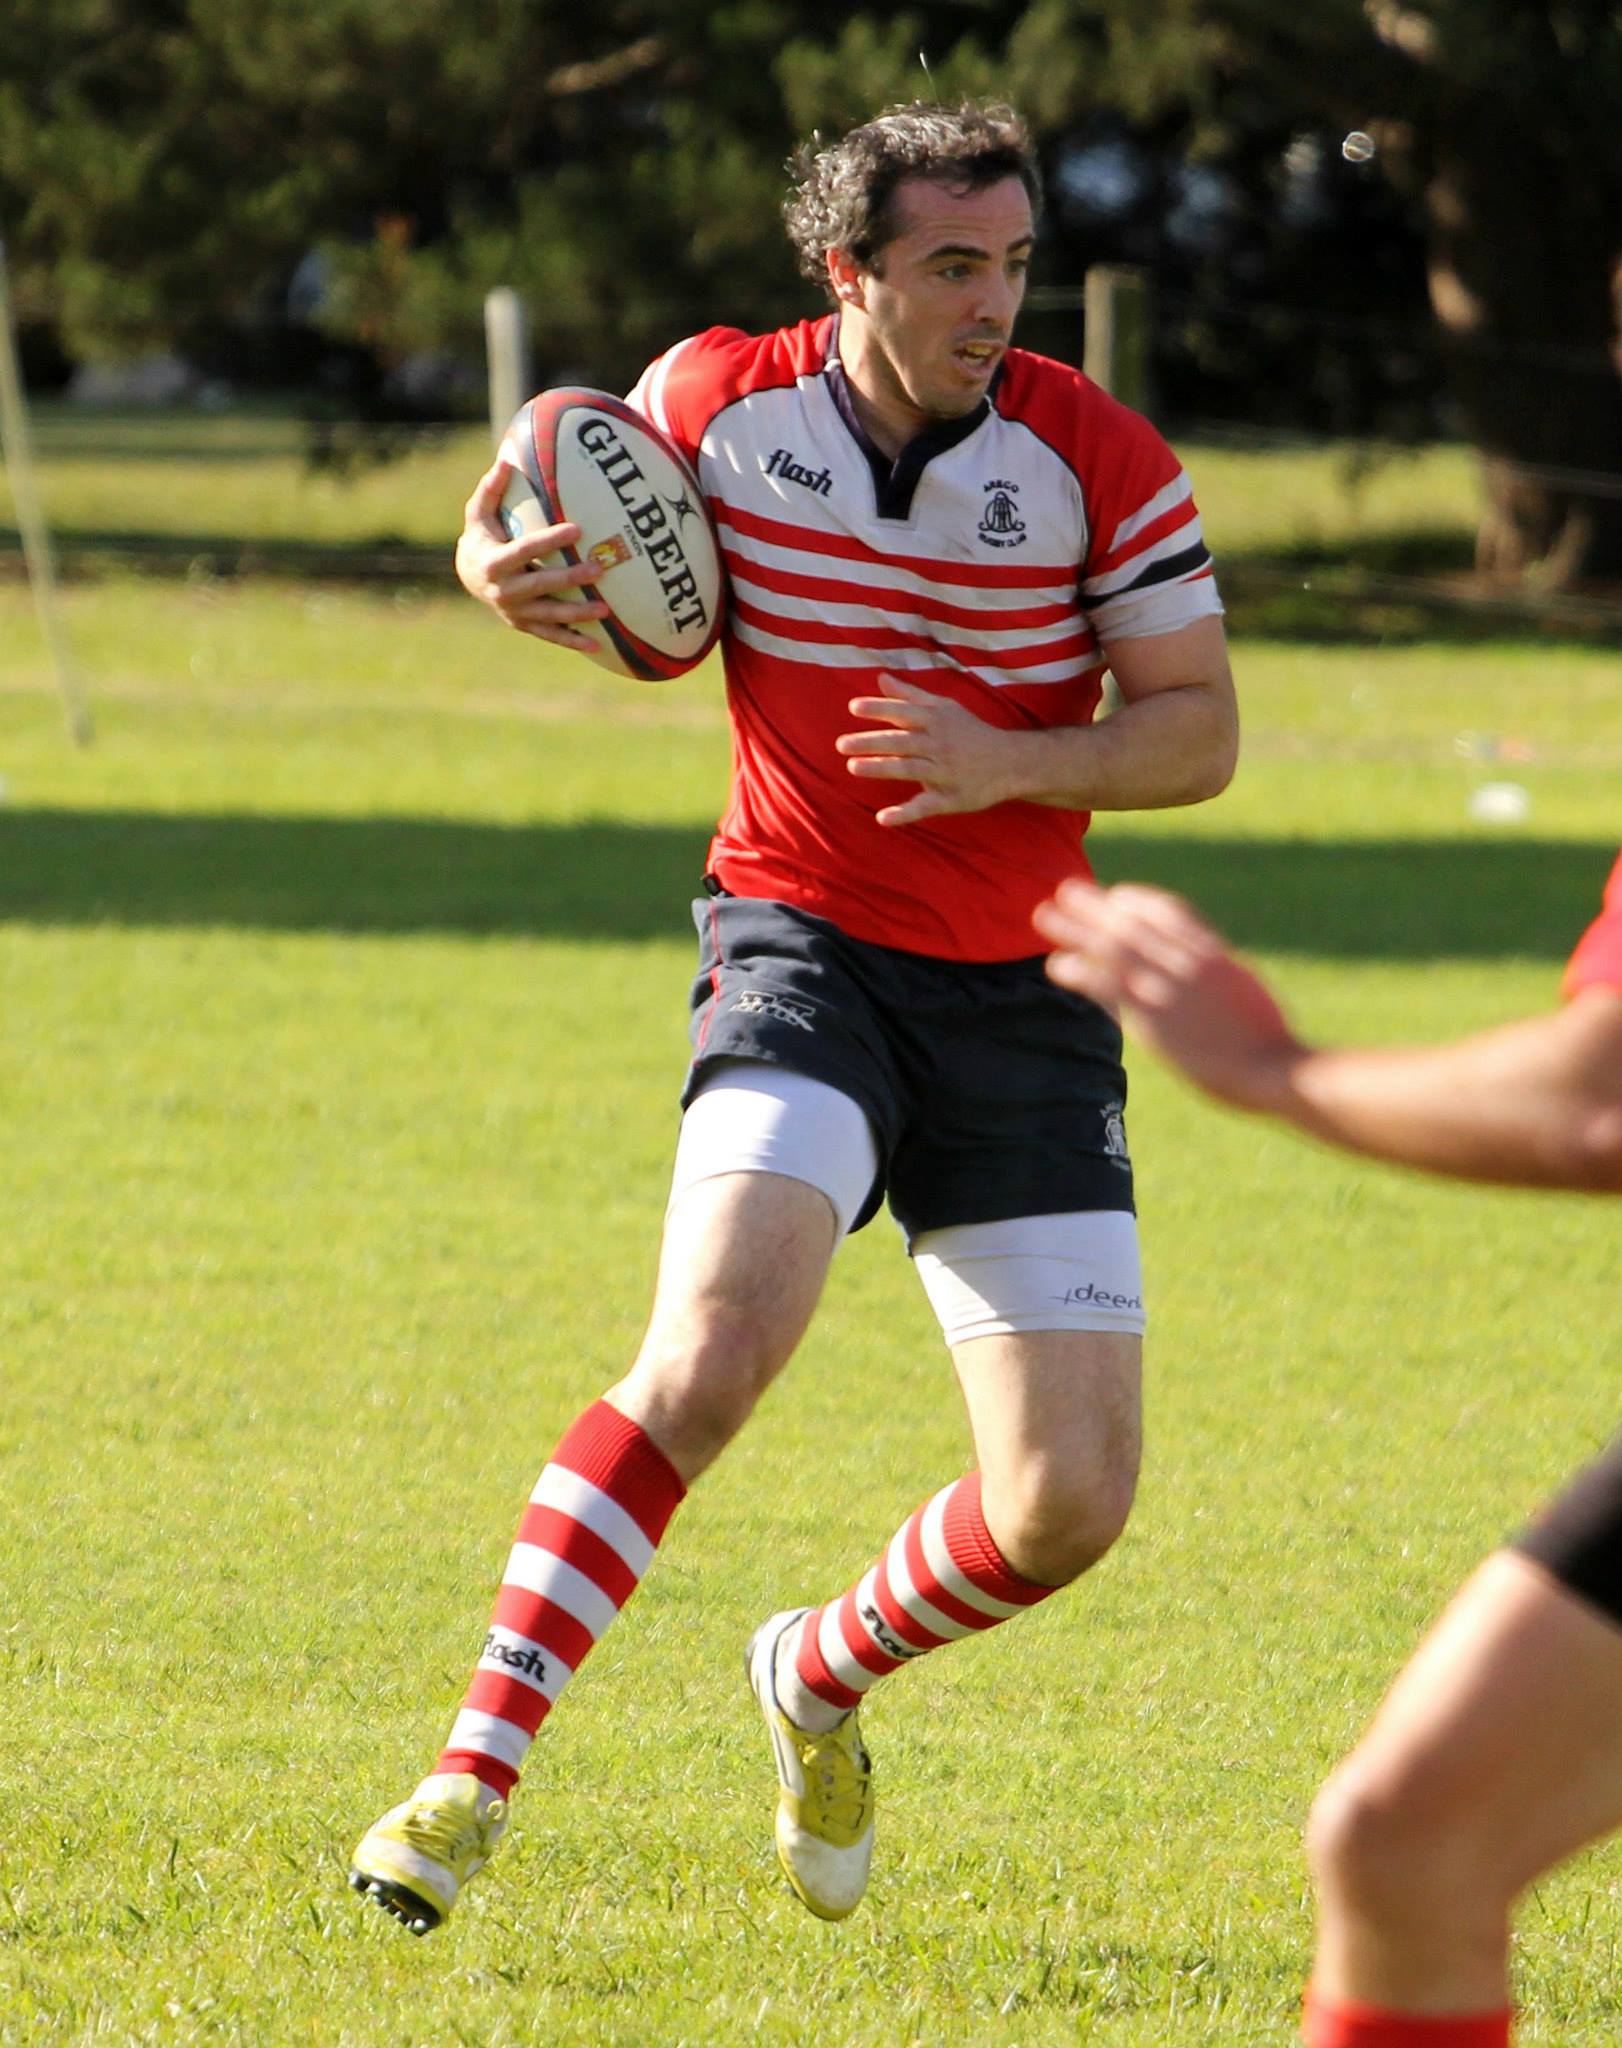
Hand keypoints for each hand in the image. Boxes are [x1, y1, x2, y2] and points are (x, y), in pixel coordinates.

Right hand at [454, 459, 612, 652]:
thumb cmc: (482, 535)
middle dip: (570, 579)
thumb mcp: (478, 513)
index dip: (550, 541)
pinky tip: (597, 646)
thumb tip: (506, 461)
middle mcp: (504, 591)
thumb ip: (491, 489)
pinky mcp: (524, 625)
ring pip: (549, 616)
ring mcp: (514, 612)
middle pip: (541, 585)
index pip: (525, 550)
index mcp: (494, 562)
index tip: (576, 529)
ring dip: (577, 615)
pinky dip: (572, 642)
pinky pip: (550, 636)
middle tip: (599, 569)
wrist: (468, 576)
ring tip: (605, 610)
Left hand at [836, 673, 1021, 826]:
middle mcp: (940, 745)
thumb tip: (880, 678)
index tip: (853, 707)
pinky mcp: (951, 799)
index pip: (904, 713)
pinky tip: (882, 818)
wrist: (1012, 763)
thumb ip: (910, 695)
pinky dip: (905, 813)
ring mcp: (945, 773)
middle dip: (871, 742)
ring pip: (909, 769)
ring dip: (881, 768)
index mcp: (938, 721)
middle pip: (902, 742)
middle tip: (841, 744)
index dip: (880, 709)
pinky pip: (926, 806)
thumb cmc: (971, 732)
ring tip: (853, 767)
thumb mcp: (944, 708)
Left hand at [1034, 878, 1303, 1112]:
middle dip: (1095, 904)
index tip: (1116, 896)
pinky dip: (1078, 971)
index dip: (1137, 900)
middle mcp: (1188, 959)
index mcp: (1215, 952)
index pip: (1169, 911)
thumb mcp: (1248, 994)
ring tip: (1043, 914)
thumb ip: (1222, 979)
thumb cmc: (1271, 1044)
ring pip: (1110, 945)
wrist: (1275, 1069)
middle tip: (1065, 889)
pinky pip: (1105, 986)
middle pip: (1132, 920)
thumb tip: (1213, 977)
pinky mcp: (1152, 1016)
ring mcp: (1169, 986)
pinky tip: (1056, 965)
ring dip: (1074, 926)